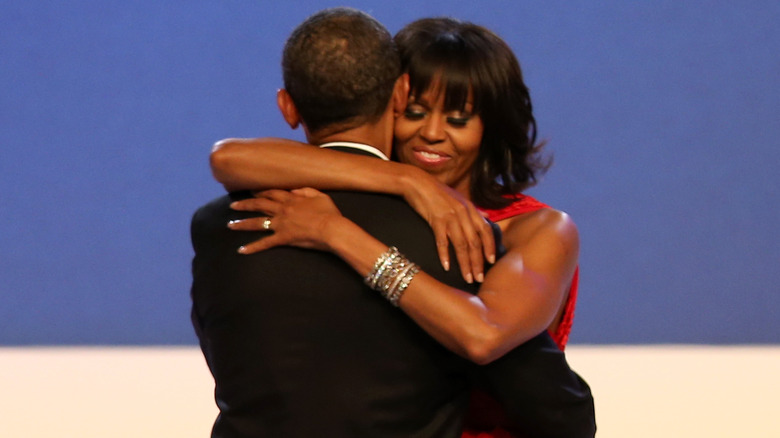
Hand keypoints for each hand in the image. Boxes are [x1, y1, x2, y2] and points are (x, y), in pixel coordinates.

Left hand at [227, 188, 342, 253]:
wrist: (332, 229)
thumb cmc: (329, 213)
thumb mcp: (321, 196)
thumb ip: (306, 190)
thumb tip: (295, 189)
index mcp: (291, 199)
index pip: (272, 193)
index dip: (260, 192)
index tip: (252, 191)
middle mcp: (282, 210)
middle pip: (259, 205)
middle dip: (244, 204)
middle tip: (233, 205)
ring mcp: (281, 224)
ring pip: (257, 222)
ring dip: (242, 224)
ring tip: (230, 225)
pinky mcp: (283, 238)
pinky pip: (264, 243)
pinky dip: (252, 247)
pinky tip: (241, 250)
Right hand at [401, 171, 495, 282]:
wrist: (417, 182)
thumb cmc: (438, 192)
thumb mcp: (460, 199)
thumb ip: (474, 211)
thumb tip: (488, 218)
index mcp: (470, 209)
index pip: (486, 231)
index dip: (490, 247)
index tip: (491, 262)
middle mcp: (464, 214)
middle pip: (475, 242)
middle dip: (478, 262)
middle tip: (479, 278)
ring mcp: (450, 217)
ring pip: (461, 244)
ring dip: (465, 263)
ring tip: (467, 278)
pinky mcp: (436, 220)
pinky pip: (442, 240)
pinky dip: (445, 254)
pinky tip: (447, 266)